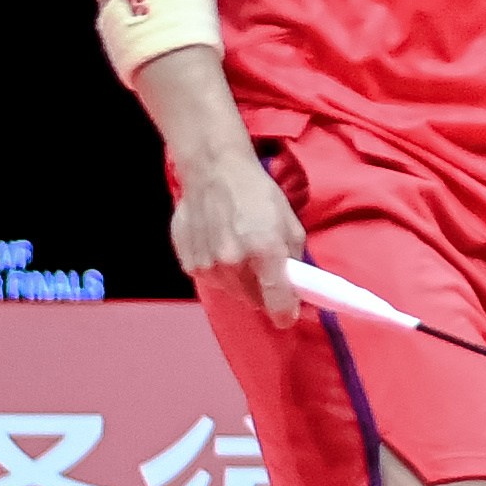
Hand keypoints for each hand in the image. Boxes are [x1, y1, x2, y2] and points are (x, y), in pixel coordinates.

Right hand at [169, 142, 307, 324]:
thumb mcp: (290, 223)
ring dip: (240, 281)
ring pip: (232, 292)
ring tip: (239, 251)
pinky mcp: (188, 263)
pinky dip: (218, 271)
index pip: (277, 305)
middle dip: (263, 291)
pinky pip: (211, 280)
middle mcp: (234, 263)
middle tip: (264, 268)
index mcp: (265, 251)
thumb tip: (297, 287)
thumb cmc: (257, 193)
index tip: (288, 315)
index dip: (286, 313)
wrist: (213, 170)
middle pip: (254, 301)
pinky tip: (219, 245)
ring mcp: (207, 265)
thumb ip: (295, 261)